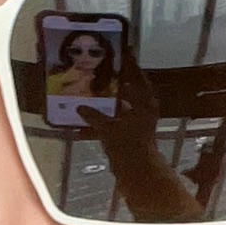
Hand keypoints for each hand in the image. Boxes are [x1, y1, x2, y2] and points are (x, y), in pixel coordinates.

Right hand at [76, 54, 205, 223]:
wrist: (138, 173)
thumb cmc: (127, 147)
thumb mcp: (108, 129)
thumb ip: (94, 116)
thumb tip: (80, 107)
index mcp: (145, 102)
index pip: (136, 76)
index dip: (129, 64)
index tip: (122, 50)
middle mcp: (145, 108)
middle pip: (132, 87)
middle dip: (119, 78)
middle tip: (105, 65)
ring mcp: (141, 120)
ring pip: (127, 100)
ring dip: (115, 94)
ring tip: (98, 83)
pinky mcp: (134, 131)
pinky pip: (121, 114)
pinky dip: (112, 109)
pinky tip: (98, 107)